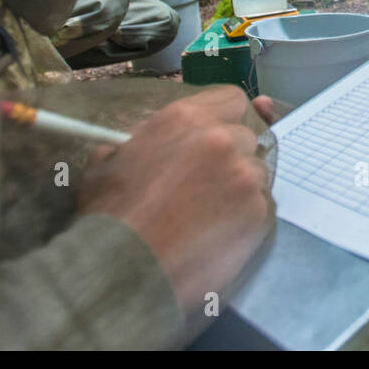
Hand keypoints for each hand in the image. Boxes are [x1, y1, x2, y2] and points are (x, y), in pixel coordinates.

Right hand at [77, 86, 272, 314]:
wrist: (123, 269)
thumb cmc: (109, 214)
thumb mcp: (111, 156)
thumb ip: (144, 134)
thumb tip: (158, 130)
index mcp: (185, 118)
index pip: (232, 99)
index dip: (227, 118)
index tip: (221, 134)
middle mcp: (221, 139)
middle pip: (247, 136)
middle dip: (231, 154)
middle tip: (206, 180)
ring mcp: (244, 176)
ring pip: (256, 171)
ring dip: (239, 185)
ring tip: (209, 211)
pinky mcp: (257, 212)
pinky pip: (259, 204)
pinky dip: (243, 215)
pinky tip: (217, 230)